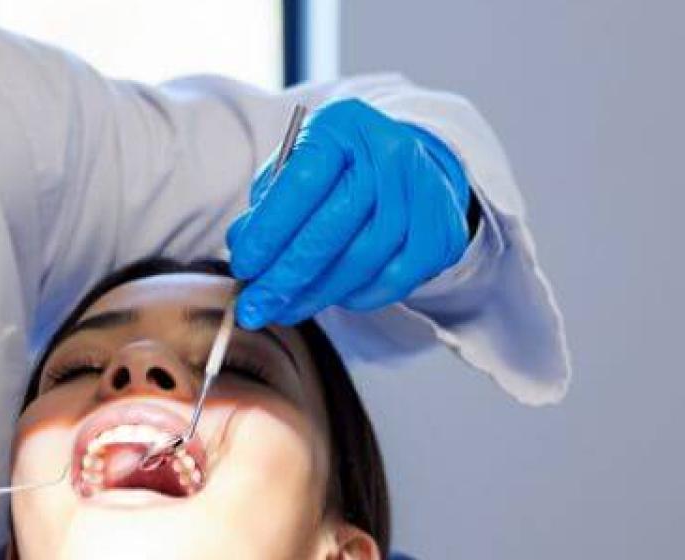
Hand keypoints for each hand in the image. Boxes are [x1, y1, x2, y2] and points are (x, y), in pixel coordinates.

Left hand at [229, 98, 473, 328]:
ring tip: (284, 309)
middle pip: (333, 227)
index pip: (301, 182)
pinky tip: (331, 298)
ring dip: (317, 294)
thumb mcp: (296, 167)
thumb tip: (241, 245)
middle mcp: (390, 152)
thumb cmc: (340, 169)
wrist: (410, 166)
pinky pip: (394, 279)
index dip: (268, 232)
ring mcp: (424, 191)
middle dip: (287, 276)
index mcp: (343, 125)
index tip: (243, 267)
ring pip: (363, 258)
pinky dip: (357, 296)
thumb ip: (267, 203)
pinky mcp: (443, 231)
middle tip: (255, 307)